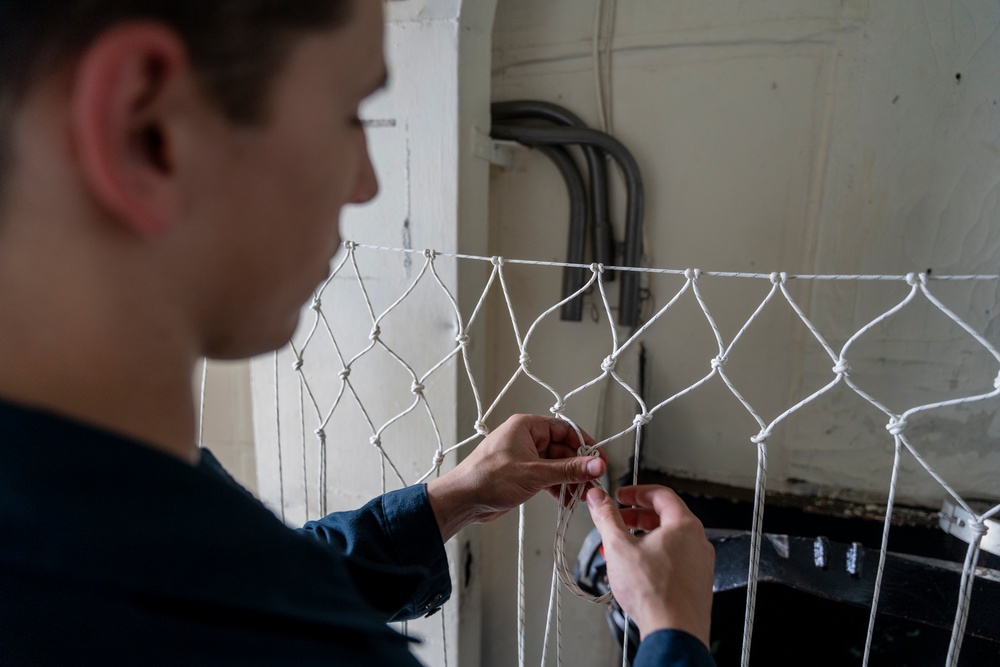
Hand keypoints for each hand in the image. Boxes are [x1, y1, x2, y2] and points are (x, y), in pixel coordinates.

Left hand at [426, 414, 606, 540]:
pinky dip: (558, 487)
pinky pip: (547, 477)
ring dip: (570, 480)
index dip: (585, 444)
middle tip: (594, 483)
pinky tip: (569, 500)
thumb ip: (568, 470)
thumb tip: (596, 464)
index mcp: (527, 427)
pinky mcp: (522, 475)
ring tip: (584, 496)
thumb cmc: (488, 478)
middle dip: (579, 467)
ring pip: (556, 465)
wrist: (463, 500)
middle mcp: (526, 439)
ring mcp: (524, 458)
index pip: (565, 429)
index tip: (600, 459)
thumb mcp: (534, 473)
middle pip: (563, 449)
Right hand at [586, 484, 713, 647]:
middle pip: (665, 517)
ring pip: (669, 540)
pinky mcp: (697, 582)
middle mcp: (698, 541)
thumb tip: (597, 498)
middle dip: (636, 517)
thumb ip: (606, 517)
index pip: (661, 494)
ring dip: (643, 538)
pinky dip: (655, 556)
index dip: (636, 492)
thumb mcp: (619, 547)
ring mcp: (700, 563)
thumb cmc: (653, 592)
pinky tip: (636, 569)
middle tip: (618, 520)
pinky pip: (675, 560)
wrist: (674, 631)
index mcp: (684, 525)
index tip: (621, 497)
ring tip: (622, 548)